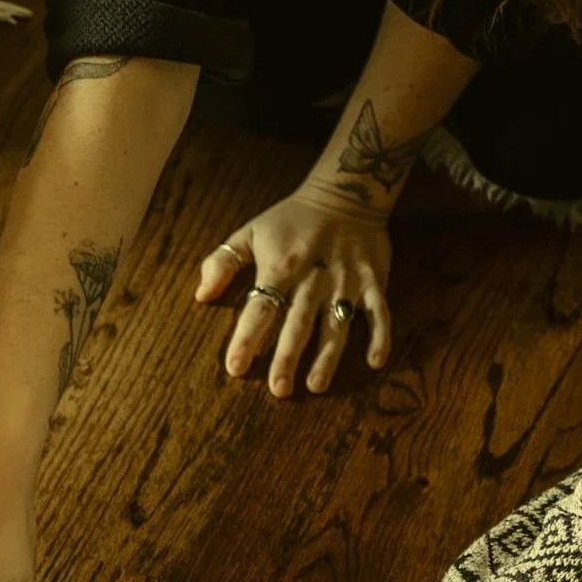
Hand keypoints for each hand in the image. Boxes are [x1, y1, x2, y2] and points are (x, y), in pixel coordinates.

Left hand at [197, 183, 393, 397]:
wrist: (345, 191)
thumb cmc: (290, 218)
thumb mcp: (250, 231)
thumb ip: (223, 262)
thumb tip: (201, 295)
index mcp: (281, 266)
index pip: (260, 308)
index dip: (246, 338)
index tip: (235, 368)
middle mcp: (313, 279)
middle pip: (298, 324)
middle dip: (287, 358)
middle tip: (278, 390)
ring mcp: (347, 281)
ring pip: (337, 325)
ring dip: (327, 357)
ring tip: (316, 385)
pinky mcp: (374, 280)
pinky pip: (380, 312)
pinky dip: (379, 336)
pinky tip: (374, 363)